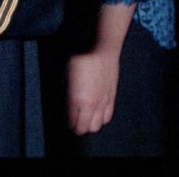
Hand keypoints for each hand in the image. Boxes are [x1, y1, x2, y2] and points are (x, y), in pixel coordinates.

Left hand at [66, 1, 134, 134]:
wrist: (102, 48)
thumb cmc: (81, 58)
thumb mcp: (67, 76)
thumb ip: (68, 95)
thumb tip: (67, 107)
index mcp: (78, 100)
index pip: (73, 125)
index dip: (69, 124)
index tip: (66, 120)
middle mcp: (92, 105)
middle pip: (85, 129)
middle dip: (78, 127)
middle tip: (74, 120)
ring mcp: (103, 102)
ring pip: (97, 126)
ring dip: (90, 124)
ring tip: (85, 117)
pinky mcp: (111, 97)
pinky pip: (107, 116)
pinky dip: (101, 118)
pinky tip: (96, 112)